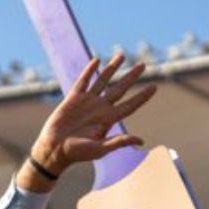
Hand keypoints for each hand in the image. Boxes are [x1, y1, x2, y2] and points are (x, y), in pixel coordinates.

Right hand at [19, 53, 156, 190]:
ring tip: (122, 55)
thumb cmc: (77, 153)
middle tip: (143, 65)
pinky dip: (89, 71)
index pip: (130, 106)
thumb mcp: (100, 149)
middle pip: (120, 89)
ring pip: (103, 80)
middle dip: (131, 77)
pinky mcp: (73, 99)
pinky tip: (96, 61)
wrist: (54, 149)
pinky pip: (83, 81)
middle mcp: (100, 108)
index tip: (154, 87)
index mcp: (108, 120)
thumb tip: (140, 140)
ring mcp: (87, 102)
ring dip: (113, 68)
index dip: (142, 97)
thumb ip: (119, 142)